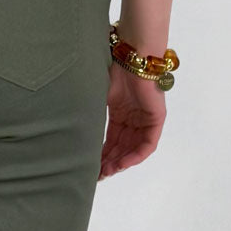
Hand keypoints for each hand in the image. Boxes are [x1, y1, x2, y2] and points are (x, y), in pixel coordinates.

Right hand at [97, 61, 166, 180]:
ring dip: (121, 162)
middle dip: (109, 162)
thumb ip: (92, 115)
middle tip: (97, 175)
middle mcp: (133, 118)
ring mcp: (145, 118)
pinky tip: (123, 163)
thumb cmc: (114, 68)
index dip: (101, 155)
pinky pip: (148, 144)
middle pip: (121, 147)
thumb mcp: (98, 97)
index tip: (90, 167)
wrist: (132, 55)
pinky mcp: (156, 118)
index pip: (111, 140)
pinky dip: (136, 155)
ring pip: (133, 148)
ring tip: (107, 172)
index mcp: (121, 112)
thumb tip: (74, 132)